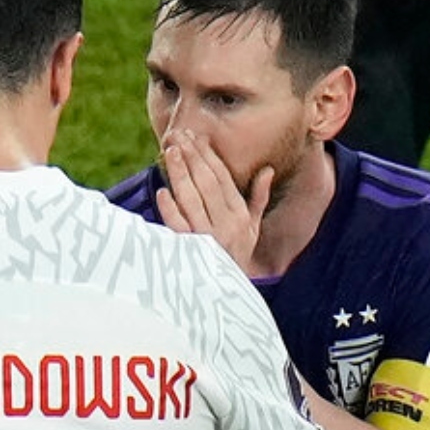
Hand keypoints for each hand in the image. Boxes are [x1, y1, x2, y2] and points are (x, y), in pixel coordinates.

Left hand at [155, 130, 272, 273]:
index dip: (209, 155)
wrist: (227, 295)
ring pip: (192, 200)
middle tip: (178, 134)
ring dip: (180, 174)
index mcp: (240, 216)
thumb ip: (258, 198)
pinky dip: (171, 210)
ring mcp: (208, 238)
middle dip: (192, 156)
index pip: (223, 178)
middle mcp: (226, 225)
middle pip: (207, 183)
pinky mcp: (191, 251)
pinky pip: (179, 227)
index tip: (196, 136)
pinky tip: (162, 192)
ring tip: (171, 151)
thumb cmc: (237, 256)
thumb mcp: (252, 229)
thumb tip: (267, 170)